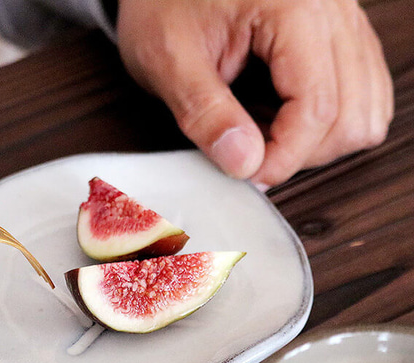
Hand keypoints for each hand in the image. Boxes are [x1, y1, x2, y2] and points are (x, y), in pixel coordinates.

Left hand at [116, 0, 393, 187]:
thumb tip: (245, 165)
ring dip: (319, 142)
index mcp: (295, 6)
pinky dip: (329, 121)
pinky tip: (286, 120)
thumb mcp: (169, 59)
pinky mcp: (339, 33)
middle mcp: (333, 8)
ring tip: (268, 137)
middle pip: (353, 115)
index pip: (317, 108)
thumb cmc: (165, 1)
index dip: (284, 158)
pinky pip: (361, 91)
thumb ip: (206, 114)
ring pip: (366, 108)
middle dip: (302, 153)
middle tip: (254, 158)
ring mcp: (343, 19)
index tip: (248, 176)